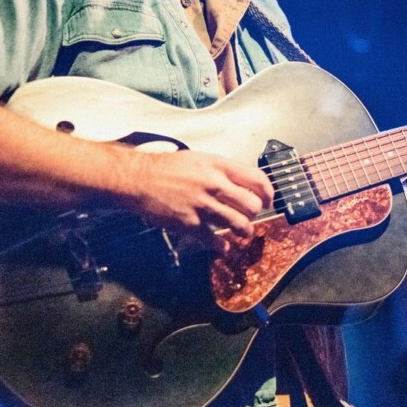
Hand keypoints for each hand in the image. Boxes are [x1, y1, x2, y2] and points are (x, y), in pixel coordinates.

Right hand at [120, 149, 272, 252]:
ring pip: (239, 224)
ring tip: (241, 232)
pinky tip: (222, 247)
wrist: (138, 179)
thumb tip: (240, 182)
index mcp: (218, 165)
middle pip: (252, 205)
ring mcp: (203, 205)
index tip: (268, 200)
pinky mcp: (190, 224)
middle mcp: (214, 184)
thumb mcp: (199, 158)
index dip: (268, 192)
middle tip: (250, 216)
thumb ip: (221, 170)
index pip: (256, 179)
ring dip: (244, 231)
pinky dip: (222, 247)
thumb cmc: (165, 168)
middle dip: (254, 214)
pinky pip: (215, 241)